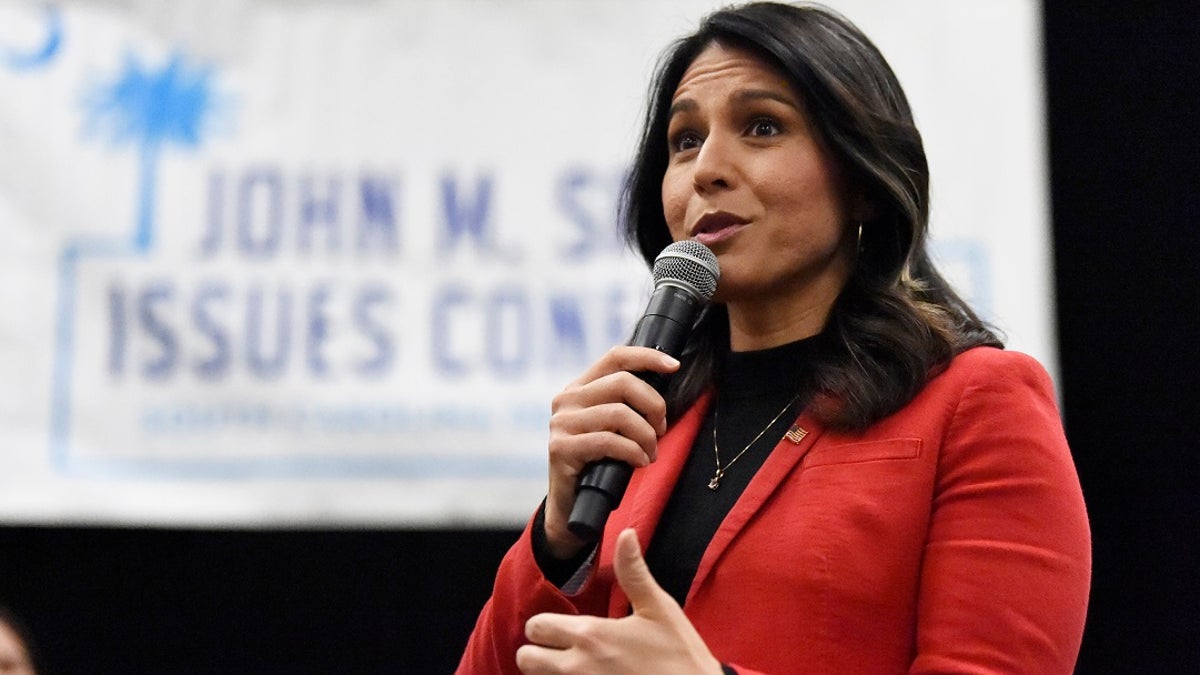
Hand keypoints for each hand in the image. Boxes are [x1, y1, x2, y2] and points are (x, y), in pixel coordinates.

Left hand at [516, 529, 723, 674]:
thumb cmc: (680, 657)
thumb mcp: (660, 609)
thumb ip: (634, 573)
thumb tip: (626, 534)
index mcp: (592, 636)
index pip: (536, 627)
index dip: (545, 626)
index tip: (561, 628)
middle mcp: (578, 667)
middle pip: (525, 659)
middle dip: (537, 653)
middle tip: (559, 651)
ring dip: (549, 674)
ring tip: (574, 668)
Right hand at [542, 348, 678, 558]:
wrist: (573, 506)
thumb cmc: (600, 463)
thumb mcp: (615, 427)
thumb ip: (628, 404)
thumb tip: (665, 384)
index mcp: (580, 387)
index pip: (615, 356)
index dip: (648, 357)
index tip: (674, 366)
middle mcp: (566, 399)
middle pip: (623, 383)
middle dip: (654, 406)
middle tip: (661, 431)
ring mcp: (561, 424)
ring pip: (619, 414)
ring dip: (646, 436)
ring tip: (650, 453)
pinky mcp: (560, 448)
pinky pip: (608, 441)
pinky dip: (632, 452)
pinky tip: (640, 462)